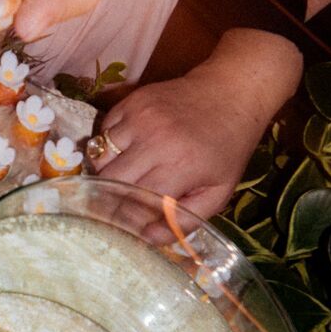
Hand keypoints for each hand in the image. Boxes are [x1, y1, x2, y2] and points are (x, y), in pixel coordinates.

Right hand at [88, 30, 302, 218]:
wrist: (230, 93)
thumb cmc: (226, 148)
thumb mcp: (218, 191)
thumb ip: (185, 220)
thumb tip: (149, 238)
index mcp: (180, 165)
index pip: (136, 201)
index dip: (127, 217)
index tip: (126, 225)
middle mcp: (156, 140)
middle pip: (111, 180)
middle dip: (110, 197)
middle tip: (116, 205)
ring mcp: (140, 117)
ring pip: (100, 157)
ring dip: (106, 172)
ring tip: (123, 177)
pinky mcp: (131, 102)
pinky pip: (103, 133)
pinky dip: (108, 147)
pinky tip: (127, 151)